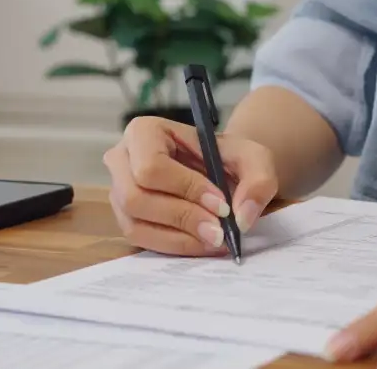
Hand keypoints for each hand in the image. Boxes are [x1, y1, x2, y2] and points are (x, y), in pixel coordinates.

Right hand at [103, 116, 279, 255]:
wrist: (220, 171)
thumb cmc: (228, 158)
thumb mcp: (254, 158)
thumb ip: (258, 180)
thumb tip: (242, 217)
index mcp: (144, 131)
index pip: (152, 166)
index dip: (186, 188)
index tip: (221, 205)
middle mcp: (121, 159)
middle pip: (136, 197)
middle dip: (182, 217)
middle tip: (219, 231)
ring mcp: (118, 191)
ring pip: (135, 223)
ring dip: (178, 237)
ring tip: (214, 239)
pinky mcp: (125, 218)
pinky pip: (141, 240)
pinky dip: (174, 246)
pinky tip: (201, 243)